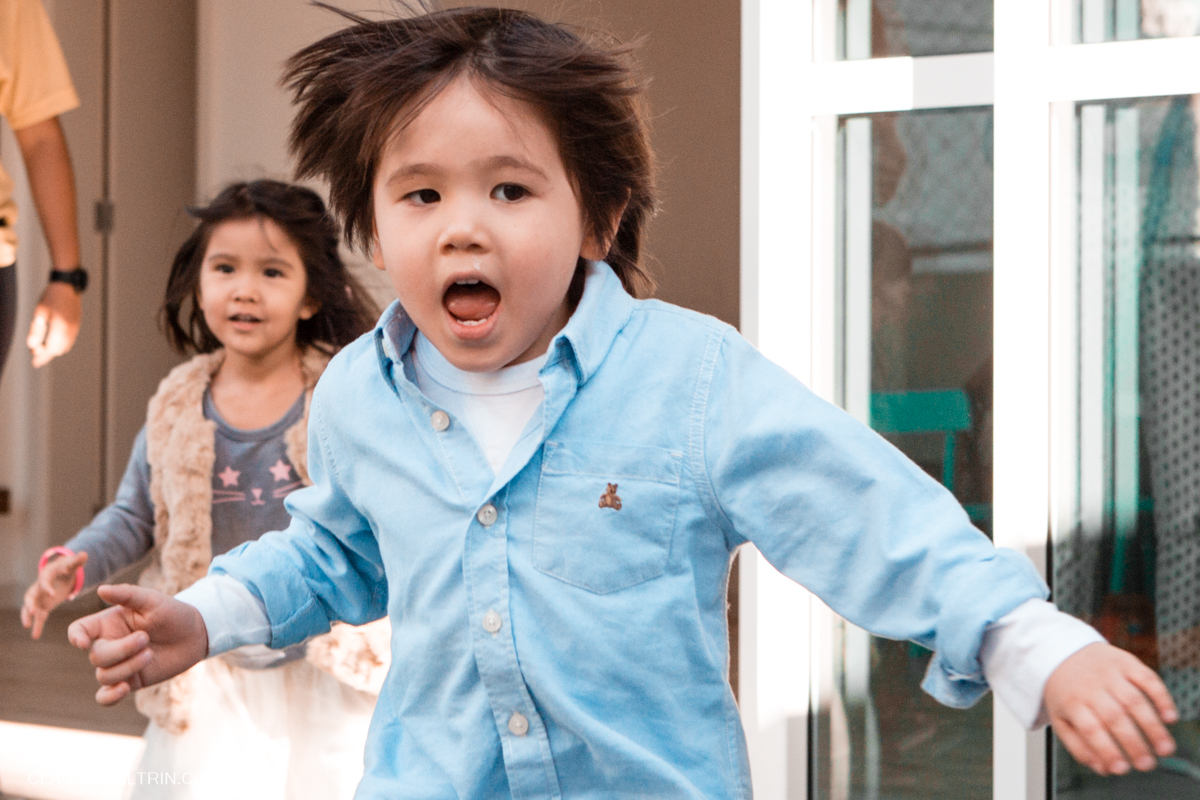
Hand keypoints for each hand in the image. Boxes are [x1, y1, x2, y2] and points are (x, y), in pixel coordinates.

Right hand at [20, 550, 87, 638]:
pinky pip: (38, 616)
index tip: (52, 594)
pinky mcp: (42, 606)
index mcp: (46, 576)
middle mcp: (38, 587)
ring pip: (30, 608)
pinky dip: (37, 625)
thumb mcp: (72, 564)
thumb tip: (85, 553)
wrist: (59, 573)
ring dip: (28, 616)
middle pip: (30, 596)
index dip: (47, 587)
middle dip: (30, 603)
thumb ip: (77, 560)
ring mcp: (39, 598)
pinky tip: (35, 636)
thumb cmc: (66, 568)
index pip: (44, 581)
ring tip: (27, 626)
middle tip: (31, 611)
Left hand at [26, 281, 80, 367]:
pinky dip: (61, 344)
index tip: (34, 361)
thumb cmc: (51, 297)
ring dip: (54, 349)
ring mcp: (75, 328)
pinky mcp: (77, 325)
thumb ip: (36, 330)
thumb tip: (31, 346)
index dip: (42, 357)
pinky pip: (69, 340)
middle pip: (59, 350)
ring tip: (43, 348)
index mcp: (60, 328)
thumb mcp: (39, 313)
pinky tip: (53, 341)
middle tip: (35, 354)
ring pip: (65, 346)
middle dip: (47, 354)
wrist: (67, 286)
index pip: (51, 349)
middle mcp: (70, 331)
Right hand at [67, 584, 208, 705]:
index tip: (84, 643)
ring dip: (128, 666)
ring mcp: (119, 665)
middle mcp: (109, 644)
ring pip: (104, 675)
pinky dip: (109, 697)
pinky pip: (106, 696)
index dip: (75, 637)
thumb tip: (101, 589)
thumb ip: (127, 594)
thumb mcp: (152, 599)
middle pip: (97, 656)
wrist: (195, 634)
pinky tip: (125, 688)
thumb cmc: (171, 613)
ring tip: (150, 654)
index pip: (79, 630)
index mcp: (108, 623)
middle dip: (120, 649)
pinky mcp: (131, 681)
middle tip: (146, 638)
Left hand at [1045, 642, 1178, 774]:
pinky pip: (1147, 678)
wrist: (1061, 652)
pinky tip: (1170, 718)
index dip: (1108, 750)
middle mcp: (1090, 687)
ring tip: (1165, 749)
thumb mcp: (1060, 719)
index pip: (1091, 730)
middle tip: (1148, 765)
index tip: (1123, 769)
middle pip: (1115, 717)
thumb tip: (1104, 769)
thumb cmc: (1066, 693)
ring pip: (1134, 700)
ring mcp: (1109, 673)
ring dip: (1153, 726)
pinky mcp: (1125, 662)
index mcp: (1072, 703)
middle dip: (1134, 744)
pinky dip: (1162, 698)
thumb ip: (1079, 746)